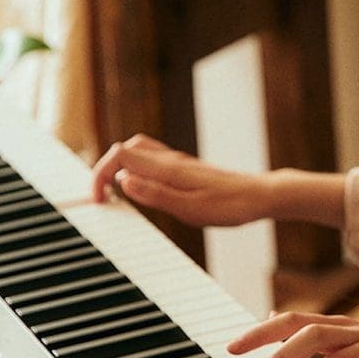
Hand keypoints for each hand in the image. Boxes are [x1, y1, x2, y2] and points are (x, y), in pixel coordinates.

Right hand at [89, 134, 270, 227]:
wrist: (259, 197)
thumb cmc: (228, 206)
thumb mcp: (189, 208)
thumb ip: (155, 194)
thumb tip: (123, 181)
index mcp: (167, 169)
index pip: (119, 155)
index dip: (100, 173)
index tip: (99, 200)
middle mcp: (170, 160)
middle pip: (125, 149)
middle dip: (106, 169)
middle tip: (104, 197)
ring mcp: (178, 163)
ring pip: (138, 152)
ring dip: (121, 168)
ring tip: (116, 193)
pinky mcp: (186, 169)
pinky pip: (152, 161)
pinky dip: (137, 170)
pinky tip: (142, 189)